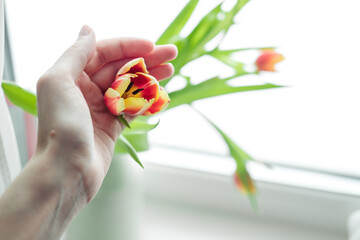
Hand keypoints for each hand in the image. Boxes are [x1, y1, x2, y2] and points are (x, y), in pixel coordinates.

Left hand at [35, 25, 176, 200]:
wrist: (67, 172)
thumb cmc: (60, 127)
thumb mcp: (59, 81)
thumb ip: (75, 54)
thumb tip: (88, 29)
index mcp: (70, 76)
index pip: (103, 52)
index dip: (128, 46)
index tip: (151, 46)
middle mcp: (84, 89)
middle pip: (120, 67)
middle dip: (145, 59)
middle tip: (171, 54)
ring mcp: (99, 108)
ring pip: (129, 86)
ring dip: (150, 77)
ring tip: (171, 70)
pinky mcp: (112, 126)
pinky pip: (132, 107)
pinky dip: (146, 99)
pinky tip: (160, 93)